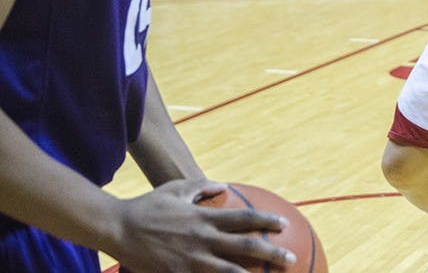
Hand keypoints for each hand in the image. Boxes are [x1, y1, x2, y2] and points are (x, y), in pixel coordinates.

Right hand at [108, 179, 295, 271]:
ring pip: (228, 271)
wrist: (117, 228)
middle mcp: (202, 238)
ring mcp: (190, 259)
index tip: (283, 225)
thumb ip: (202, 186)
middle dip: (270, 253)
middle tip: (290, 258)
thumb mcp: (176, 188)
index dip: (266, 221)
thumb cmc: (147, 207)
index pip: (243, 218)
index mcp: (204, 216)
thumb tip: (223, 185)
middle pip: (244, 246)